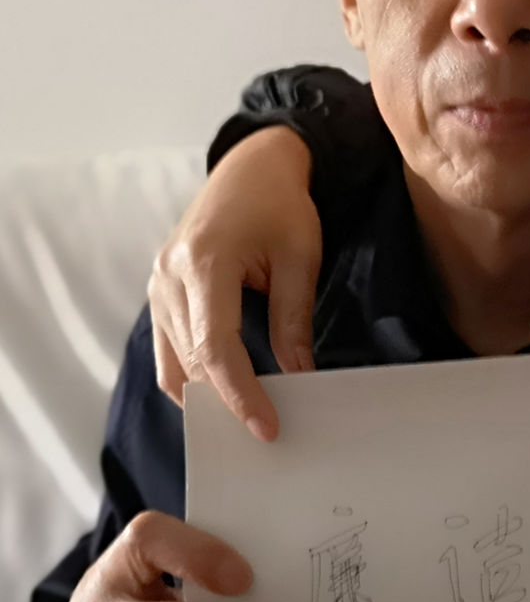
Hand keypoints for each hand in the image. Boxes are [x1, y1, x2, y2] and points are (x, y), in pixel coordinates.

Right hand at [149, 127, 321, 440]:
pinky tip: (225, 390)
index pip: (217, 349)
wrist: (252, 166)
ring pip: (173, 361)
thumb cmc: (281, 205)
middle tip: (264, 434)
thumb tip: (299, 377)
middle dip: (225, 402)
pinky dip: (194, 373)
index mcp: (204, 264)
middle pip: (191, 361)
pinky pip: (169, 347)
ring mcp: (158, 284)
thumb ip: (294, 320)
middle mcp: (169, 276)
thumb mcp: (300, 259)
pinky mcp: (161, 290)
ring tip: (246, 420)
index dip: (240, 395)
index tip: (266, 428)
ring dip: (206, 394)